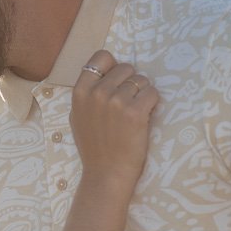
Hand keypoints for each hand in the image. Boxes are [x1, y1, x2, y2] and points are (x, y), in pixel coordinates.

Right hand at [71, 50, 157, 187]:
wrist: (106, 174)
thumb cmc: (94, 147)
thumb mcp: (78, 117)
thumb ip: (87, 94)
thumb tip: (103, 74)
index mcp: (80, 91)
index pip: (101, 57)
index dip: (113, 67)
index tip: (117, 82)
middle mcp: (97, 92)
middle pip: (126, 68)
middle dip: (130, 83)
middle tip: (127, 104)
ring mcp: (116, 101)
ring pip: (141, 80)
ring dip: (143, 94)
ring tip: (135, 113)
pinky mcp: (135, 112)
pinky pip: (152, 93)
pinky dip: (153, 104)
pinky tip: (144, 117)